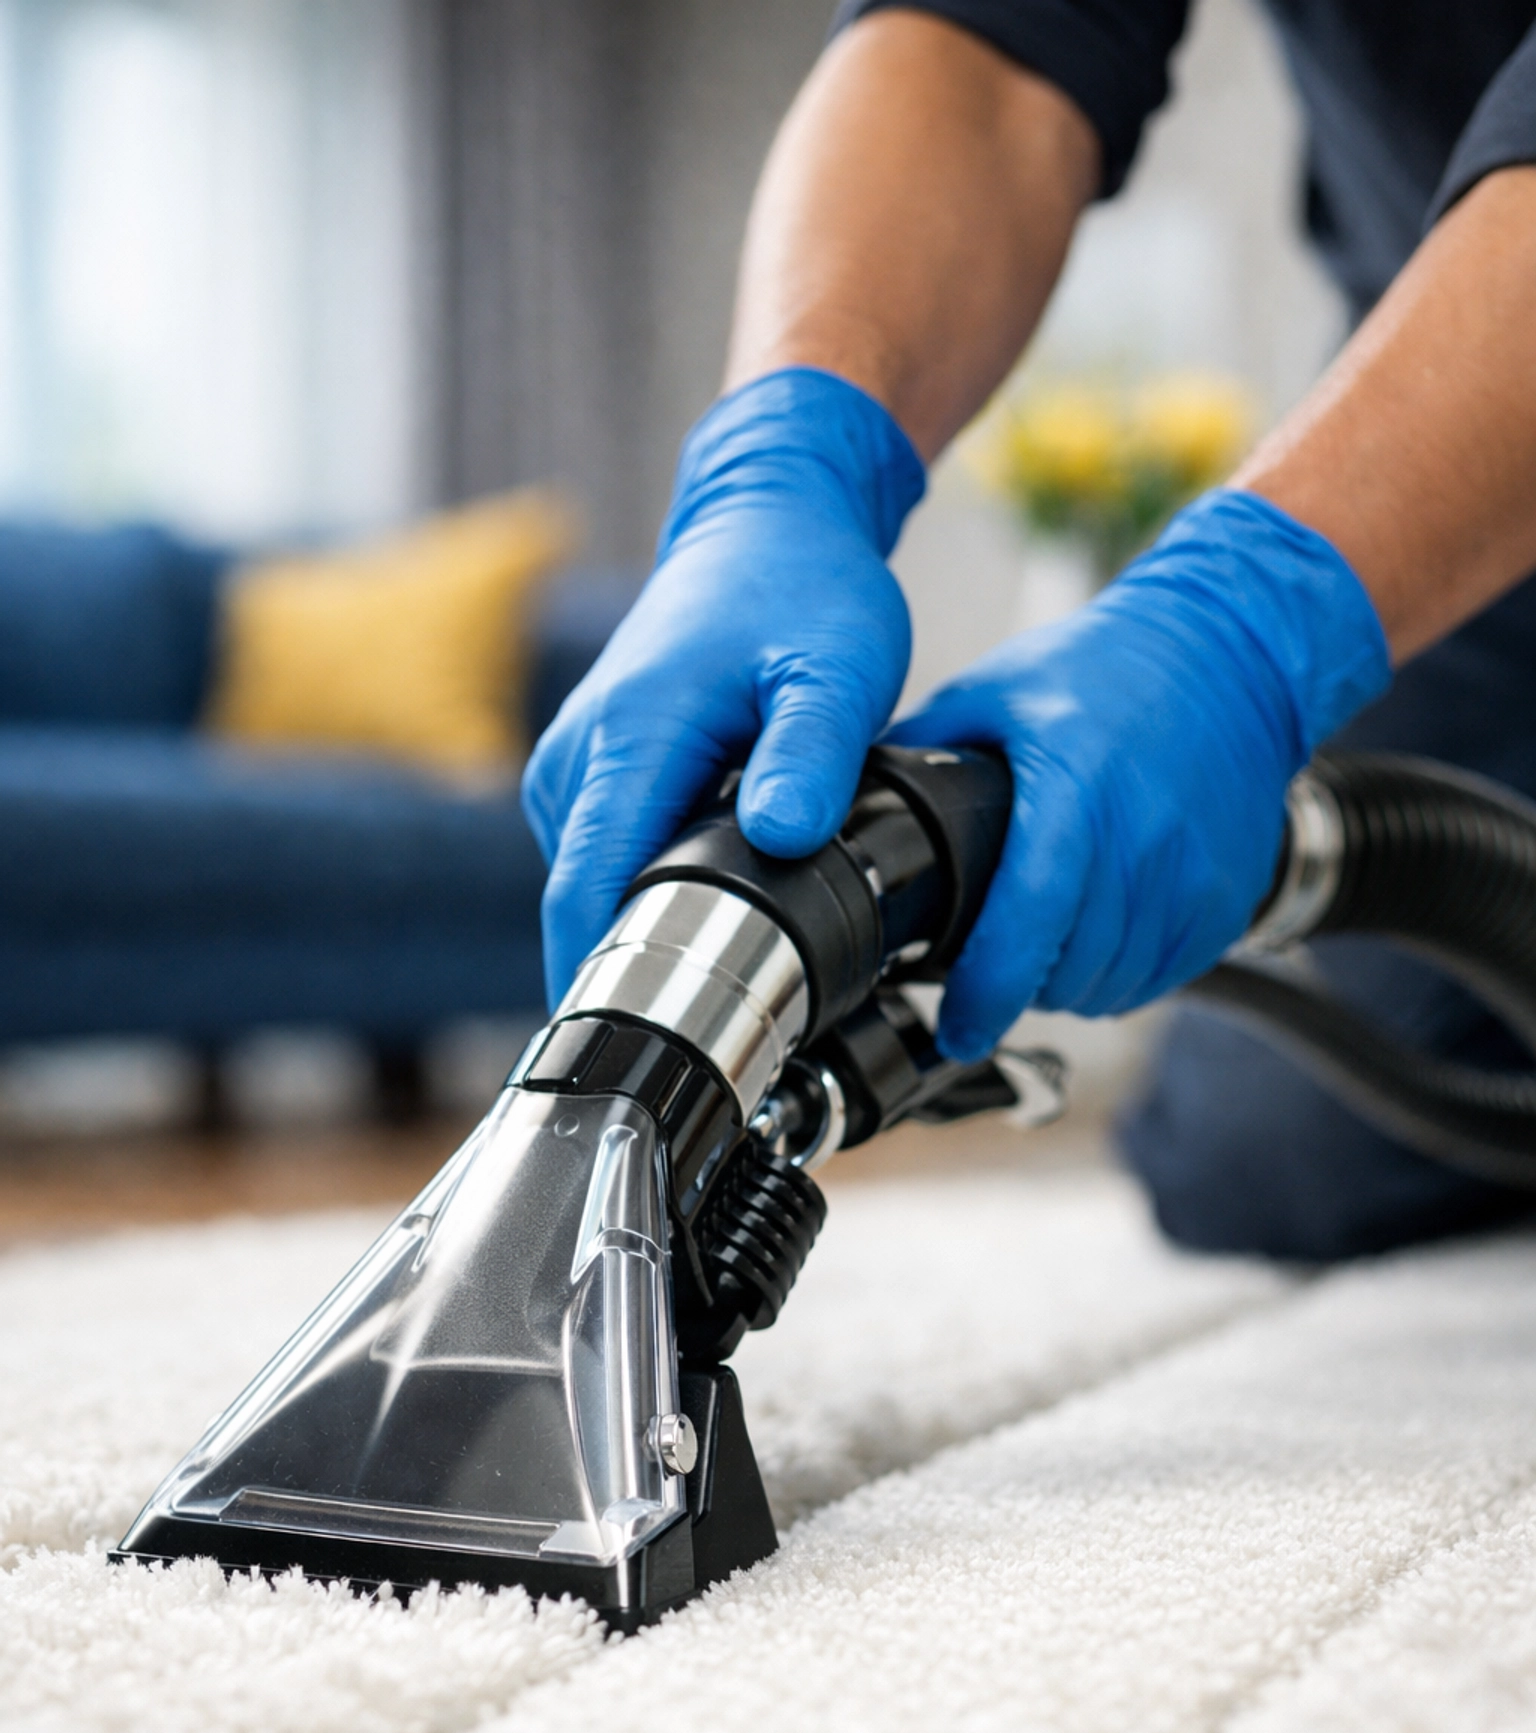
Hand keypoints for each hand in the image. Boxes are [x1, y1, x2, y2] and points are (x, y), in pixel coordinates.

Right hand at [523, 368, 923, 1004]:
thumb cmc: (804, 589)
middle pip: (587, 910)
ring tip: (741, 976)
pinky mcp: (589, 777)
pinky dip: (658, 893)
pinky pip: (610, 862)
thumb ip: (812, 755)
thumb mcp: (840, 669)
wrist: (768, 520)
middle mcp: (578, 761)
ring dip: (655, 934)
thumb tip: (779, 838)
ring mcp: (574, 769)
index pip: (588, 897)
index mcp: (629, 743)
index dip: (606, 988)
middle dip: (646, 979)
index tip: (641, 1062)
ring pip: (598, 891)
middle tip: (730, 1043)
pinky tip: (724, 912)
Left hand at [890, 491, 1390, 1059]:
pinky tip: (1097, 933)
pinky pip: (1157, 979)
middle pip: (1063, 974)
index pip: (1024, 929)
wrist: (1234, 655)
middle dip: (1016, 983)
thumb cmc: (1106, 670)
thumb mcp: (996, 692)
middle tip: (992, 959)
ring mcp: (1192, 880)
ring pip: (1108, 987)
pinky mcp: (1225, 902)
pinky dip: (1117, 974)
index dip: (983, 996)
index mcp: (1074, 794)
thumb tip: (849, 808)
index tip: (956, 1027)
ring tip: (1045, 941)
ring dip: (1065, 983)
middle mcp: (1142, 845)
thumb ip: (923, 754)